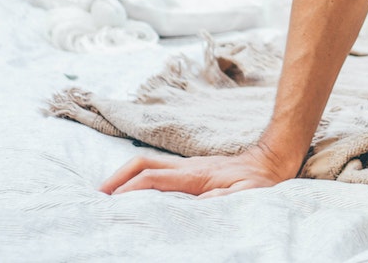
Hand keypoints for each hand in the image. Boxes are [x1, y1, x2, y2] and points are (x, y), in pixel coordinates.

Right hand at [100, 143, 297, 197]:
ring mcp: (186, 166)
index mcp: (195, 174)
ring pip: (146, 163)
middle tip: (97, 197)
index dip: (130, 190)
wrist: (270, 162)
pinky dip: (137, 177)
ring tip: (106, 196)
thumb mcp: (247, 195)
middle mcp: (186, 166)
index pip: (153, 178)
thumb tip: (196, 205)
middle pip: (142, 163)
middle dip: (117, 178)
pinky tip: (130, 191)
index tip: (112, 204)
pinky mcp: (188, 170)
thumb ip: (223, 199)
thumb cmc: (260, 183)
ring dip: (123, 176)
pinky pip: (156, 170)